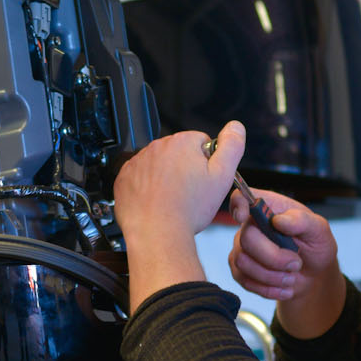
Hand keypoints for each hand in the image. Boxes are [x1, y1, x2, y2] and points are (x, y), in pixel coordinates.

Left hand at [115, 121, 246, 306]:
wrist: (157, 233)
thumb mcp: (222, 176)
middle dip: (185, 168)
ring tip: (172, 199)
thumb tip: (235, 127)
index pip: (201, 142)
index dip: (207, 162)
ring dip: (165, 177)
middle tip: (190, 192)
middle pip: (178, 153)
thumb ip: (231, 146)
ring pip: (158, 165)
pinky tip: (156, 201)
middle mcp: (158, 147)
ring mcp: (138, 161)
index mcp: (183, 142)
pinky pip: (139, 177)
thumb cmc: (188, 209)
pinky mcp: (125, 177)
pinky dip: (146, 187)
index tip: (204, 180)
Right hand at [227, 188, 344, 339]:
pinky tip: (284, 287)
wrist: (314, 275)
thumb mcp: (319, 231)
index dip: (238, 205)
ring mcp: (242, 247)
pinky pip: (244, 280)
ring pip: (243, 262)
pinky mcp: (240, 269)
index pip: (242, 198)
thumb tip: (280, 221)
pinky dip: (268, 288)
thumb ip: (303, 221)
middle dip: (274, 258)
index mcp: (269, 207)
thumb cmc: (315, 247)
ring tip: (291, 277)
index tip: (244, 217)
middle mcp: (251, 225)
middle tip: (296, 263)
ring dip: (272, 276)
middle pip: (246, 239)